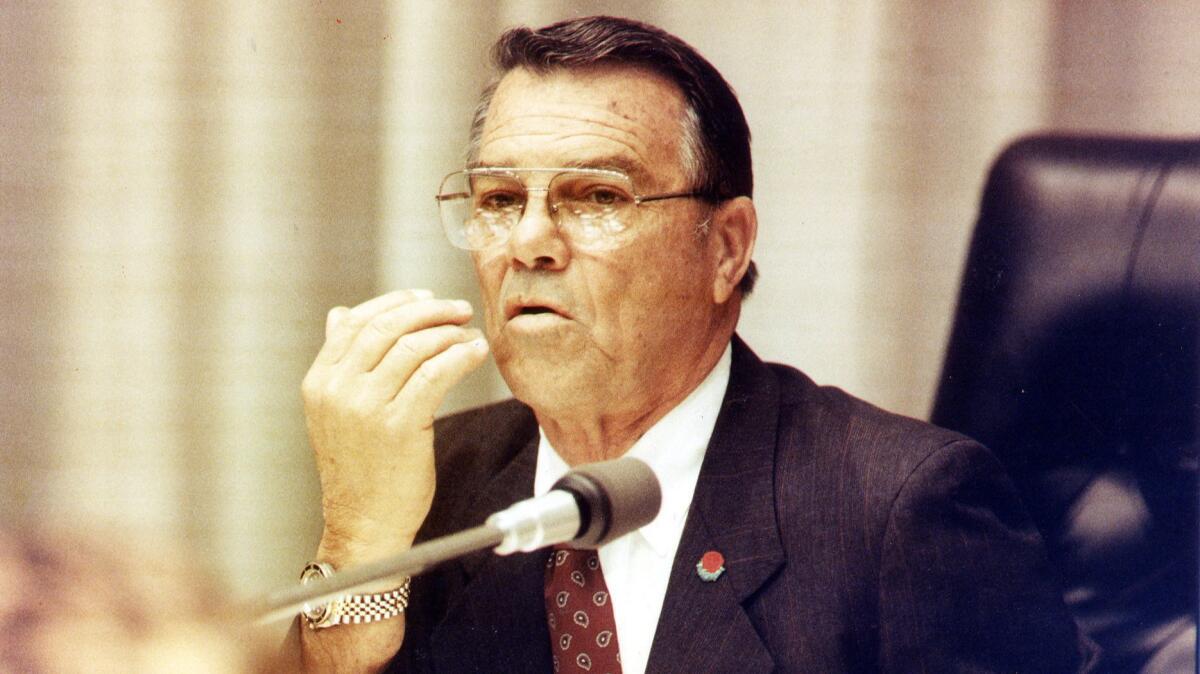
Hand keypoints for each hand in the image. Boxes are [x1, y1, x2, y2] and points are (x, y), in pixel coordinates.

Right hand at [301, 289, 489, 564]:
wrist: (364, 524)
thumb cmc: (358, 469)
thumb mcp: (334, 411)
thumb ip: (339, 362)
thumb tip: (340, 314)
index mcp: (320, 382)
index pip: (354, 323)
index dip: (394, 303)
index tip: (426, 300)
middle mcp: (338, 390)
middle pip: (386, 328)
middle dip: (428, 312)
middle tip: (457, 310)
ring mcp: (366, 407)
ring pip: (414, 347)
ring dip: (449, 334)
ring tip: (470, 334)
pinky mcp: (399, 425)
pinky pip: (436, 374)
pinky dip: (460, 356)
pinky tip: (474, 354)